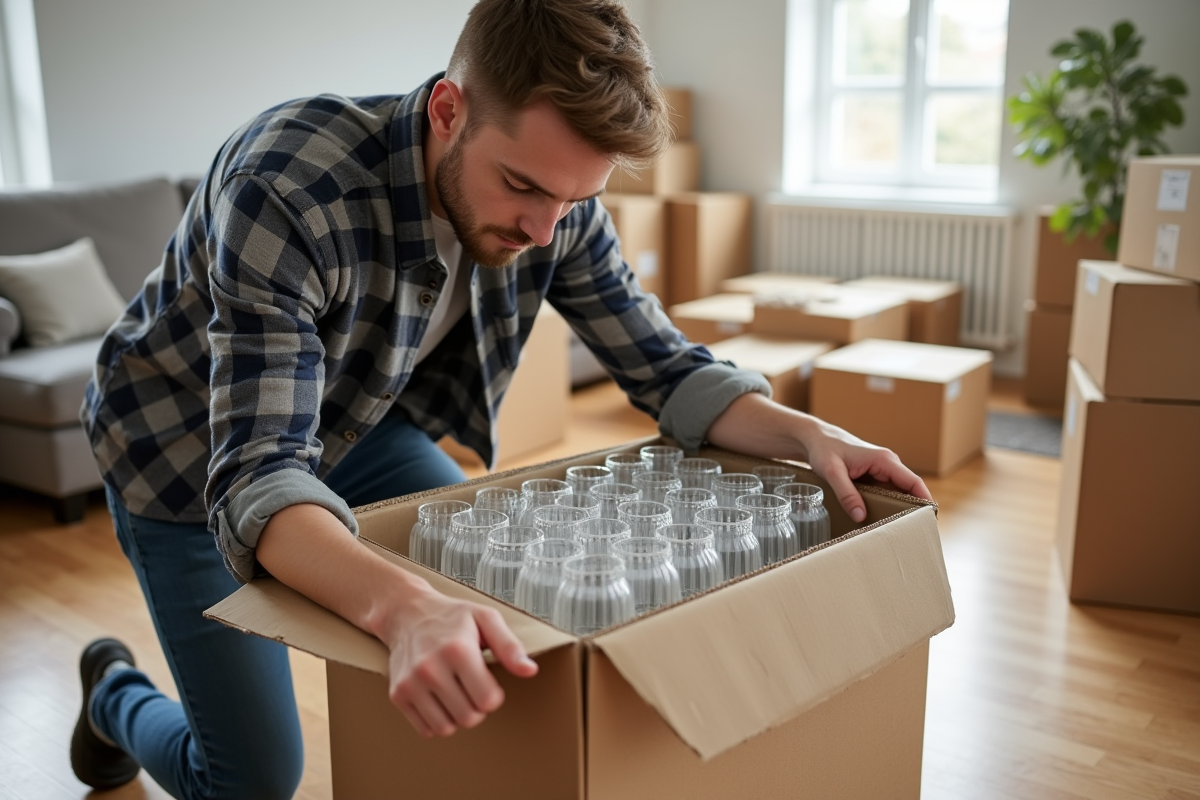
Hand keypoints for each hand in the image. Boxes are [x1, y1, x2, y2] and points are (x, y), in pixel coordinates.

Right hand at [382, 585, 538, 737]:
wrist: (407, 614)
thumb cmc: (451, 617)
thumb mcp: (485, 619)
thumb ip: (509, 646)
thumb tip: (529, 670)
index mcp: (457, 650)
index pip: (487, 701)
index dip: (494, 695)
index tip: (487, 681)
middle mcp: (430, 668)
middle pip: (468, 717)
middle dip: (476, 707)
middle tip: (471, 687)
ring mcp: (410, 683)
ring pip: (446, 728)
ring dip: (456, 716)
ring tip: (455, 693)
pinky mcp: (398, 694)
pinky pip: (425, 729)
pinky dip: (436, 720)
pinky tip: (438, 698)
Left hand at [705, 393, 931, 522]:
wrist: (815, 437)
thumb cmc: (824, 450)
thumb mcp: (832, 472)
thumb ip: (846, 494)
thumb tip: (860, 516)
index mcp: (884, 460)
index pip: (913, 482)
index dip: (925, 500)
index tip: (930, 520)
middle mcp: (888, 463)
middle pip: (909, 489)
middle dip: (914, 509)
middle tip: (913, 533)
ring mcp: (882, 468)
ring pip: (899, 491)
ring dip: (901, 508)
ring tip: (900, 531)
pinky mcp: (875, 474)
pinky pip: (888, 490)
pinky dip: (888, 503)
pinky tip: (884, 519)